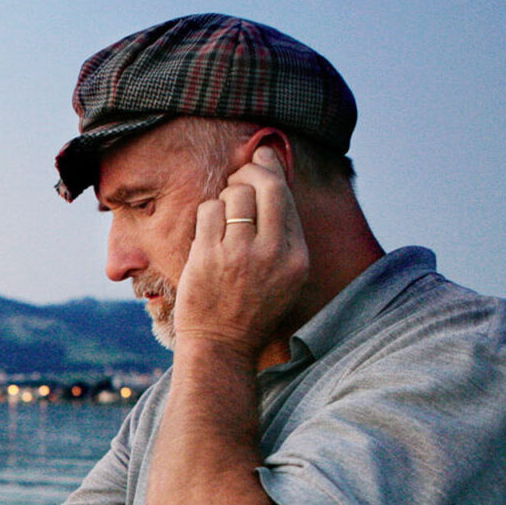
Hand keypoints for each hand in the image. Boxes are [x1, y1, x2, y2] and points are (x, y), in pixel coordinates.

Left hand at [174, 145, 310, 357]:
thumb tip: (272, 176)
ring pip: (234, 194)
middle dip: (249, 171)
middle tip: (237, 176)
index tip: (260, 159)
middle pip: (266, 186)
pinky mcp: (208, 257)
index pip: (286, 197)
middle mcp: (273, 252)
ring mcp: (239, 254)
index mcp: (297, 256)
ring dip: (225, 195)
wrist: (222, 345)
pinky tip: (209, 228)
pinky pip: (208, 211)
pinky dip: (208, 212)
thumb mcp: (286, 275)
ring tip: (223, 212)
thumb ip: (284, 233)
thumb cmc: (252, 307)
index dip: (271, 170)